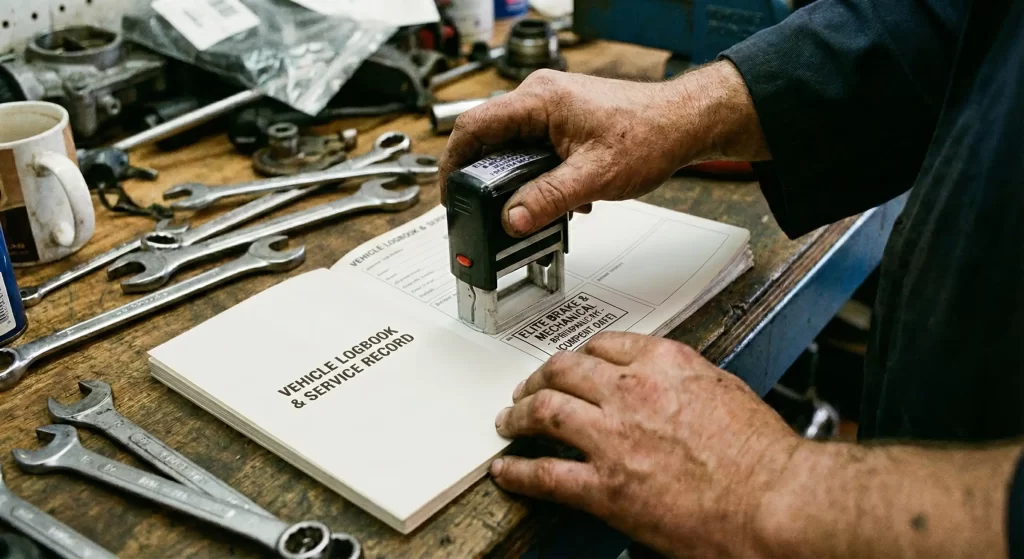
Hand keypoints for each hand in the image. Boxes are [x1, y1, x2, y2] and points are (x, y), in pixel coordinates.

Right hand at [439, 70, 696, 236]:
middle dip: (486, 178)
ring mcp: (552, 107)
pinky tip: (559, 197)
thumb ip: (549, 199)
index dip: (453, 162)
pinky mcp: (564, 121)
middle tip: (485, 210)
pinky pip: (534, 148)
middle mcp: (540, 96)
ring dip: (517, 180)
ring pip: (513, 146)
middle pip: (489, 138)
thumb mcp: (594, 177)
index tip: (450, 193)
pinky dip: (538, 175)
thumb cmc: (650, 134)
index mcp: (539, 100)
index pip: (474, 127)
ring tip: (529, 207)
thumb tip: (512, 219)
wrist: (685, 123)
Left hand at [491, 332, 803, 557]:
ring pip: (545, 410)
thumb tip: (668, 389)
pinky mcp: (605, 487)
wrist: (776, 500)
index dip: (579, 355)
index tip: (572, 363)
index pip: (603, 345)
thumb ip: (685, 382)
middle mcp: (632, 392)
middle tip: (529, 387)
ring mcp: (613, 438)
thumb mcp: (724, 391)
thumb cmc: (764, 455)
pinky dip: (518, 472)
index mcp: (664, 364)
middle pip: (564, 370)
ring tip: (509, 420)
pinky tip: (507, 472)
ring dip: (519, 414)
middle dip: (540, 377)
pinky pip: (546, 474)